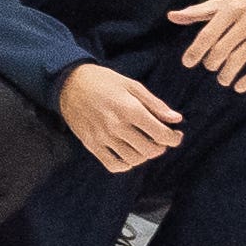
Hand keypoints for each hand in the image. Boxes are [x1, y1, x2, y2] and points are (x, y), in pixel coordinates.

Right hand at [54, 61, 180, 170]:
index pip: (160, 134)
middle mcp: (116, 126)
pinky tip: (129, 154)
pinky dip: (126, 164)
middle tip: (160, 139)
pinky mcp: (91, 144)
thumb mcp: (132, 85)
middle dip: (160, 147)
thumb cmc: (104, 81)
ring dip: (144, 156)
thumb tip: (176, 119)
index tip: (176, 135)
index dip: (174, 138)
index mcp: (129, 109)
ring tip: (144, 145)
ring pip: (133, 160)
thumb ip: (155, 104)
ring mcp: (102, 137)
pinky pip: (113, 165)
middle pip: (149, 150)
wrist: (69, 83)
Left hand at [169, 0, 245, 91]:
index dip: (195, 50)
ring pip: (238, 59)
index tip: (187, 63)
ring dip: (226, 74)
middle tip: (210, 67)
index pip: (208, 33)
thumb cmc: (245, 8)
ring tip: (223, 79)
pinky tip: (238, 87)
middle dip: (211, 62)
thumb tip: (171, 16)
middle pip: (221, 49)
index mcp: (231, 8)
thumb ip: (197, 12)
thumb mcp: (222, 5)